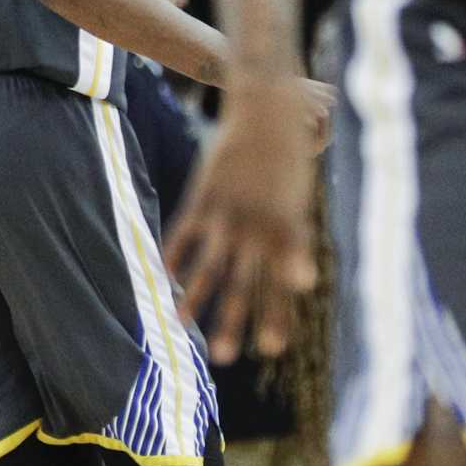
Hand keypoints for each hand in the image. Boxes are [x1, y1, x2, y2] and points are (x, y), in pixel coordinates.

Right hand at [164, 77, 332, 362]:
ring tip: (185, 323)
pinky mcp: (205, 196)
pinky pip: (186, 233)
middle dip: (235, 321)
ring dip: (198, 296)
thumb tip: (300, 287)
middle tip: (225, 356)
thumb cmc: (289, 157)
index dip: (276, 317)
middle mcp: (258, 227)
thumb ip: (293, 245)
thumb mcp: (298, 202)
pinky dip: (175, 255)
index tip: (271, 349)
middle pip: (245, 283)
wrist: (270, 108)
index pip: (280, 284)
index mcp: (286, 230)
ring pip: (210, 264)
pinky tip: (165, 278)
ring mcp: (228, 212)